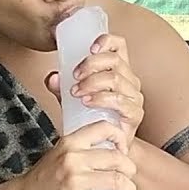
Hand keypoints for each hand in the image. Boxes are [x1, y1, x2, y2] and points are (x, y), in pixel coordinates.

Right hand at [8, 120, 137, 189]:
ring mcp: (74, 181)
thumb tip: (114, 151)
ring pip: (119, 183)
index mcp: (70, 143)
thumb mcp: (59, 155)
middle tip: (127, 182)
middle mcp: (73, 159)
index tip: (123, 152)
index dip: (121, 139)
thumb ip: (81, 150)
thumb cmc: (41, 181)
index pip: (105, 128)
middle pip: (119, 159)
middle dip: (130, 172)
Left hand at [45, 32, 143, 146]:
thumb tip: (52, 78)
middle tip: (74, 76)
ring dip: (93, 82)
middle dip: (91, 65)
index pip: (119, 46)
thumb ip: (61, 87)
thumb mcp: (71, 99)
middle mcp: (130, 81)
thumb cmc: (90, 119)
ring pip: (116, 79)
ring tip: (76, 92)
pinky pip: (120, 100)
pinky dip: (101, 98)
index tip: (89, 48)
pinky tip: (87, 102)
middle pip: (115, 61)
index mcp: (119, 70)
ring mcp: (135, 97)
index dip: (106, 41)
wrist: (104, 148)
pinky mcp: (136, 114)